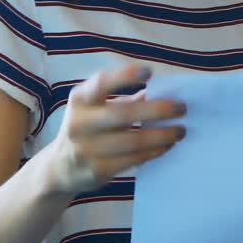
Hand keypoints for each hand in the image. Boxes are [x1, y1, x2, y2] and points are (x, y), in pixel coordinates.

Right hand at [42, 64, 186, 195]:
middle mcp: (79, 123)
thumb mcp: (98, 108)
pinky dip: (154, 151)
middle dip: (157, 110)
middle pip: (123, 114)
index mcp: (80, 100)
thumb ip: (126, 99)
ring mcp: (86, 149)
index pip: (101, 83)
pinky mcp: (97, 170)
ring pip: (133, 141)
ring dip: (162, 135)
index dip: (124, 76)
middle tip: (182, 108)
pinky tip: (167, 145)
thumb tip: (165, 92)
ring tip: (180, 130)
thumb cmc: (90, 128)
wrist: (60, 167)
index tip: (149, 72)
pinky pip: (133, 159)